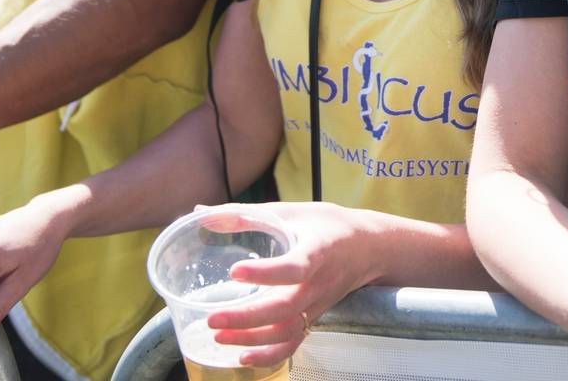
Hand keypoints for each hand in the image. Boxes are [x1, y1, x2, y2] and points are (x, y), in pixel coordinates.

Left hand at [200, 201, 376, 368]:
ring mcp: (317, 304)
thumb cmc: (327, 224)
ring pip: (288, 331)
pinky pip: (294, 343)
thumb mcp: (291, 211)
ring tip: (219, 336)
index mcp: (317, 250)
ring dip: (253, 339)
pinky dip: (269, 355)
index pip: (294, 267)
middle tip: (213, 318)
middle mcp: (319, 283)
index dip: (266, 273)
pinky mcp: (313, 317)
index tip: (235, 272)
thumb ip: (246, 214)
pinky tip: (243, 356)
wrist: (367, 248)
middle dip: (248, 318)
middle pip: (286, 309)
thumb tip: (200, 212)